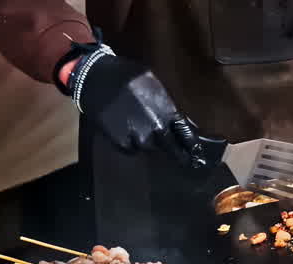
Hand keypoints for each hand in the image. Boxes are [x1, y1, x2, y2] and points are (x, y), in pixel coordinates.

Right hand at [68, 52, 205, 166]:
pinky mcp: (122, 143)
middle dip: (177, 152)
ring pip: (150, 147)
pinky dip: (131, 142)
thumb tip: (188, 124)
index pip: (187, 136)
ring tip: (137, 124)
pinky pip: (132, 149)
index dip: (193, 147)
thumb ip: (171, 106)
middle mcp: (157, 129)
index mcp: (168, 112)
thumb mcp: (154, 84)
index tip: (197, 156)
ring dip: (148, 141)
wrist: (95, 78)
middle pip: (172, 149)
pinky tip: (124, 127)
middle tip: (181, 157)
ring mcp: (139, 138)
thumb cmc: (127, 77)